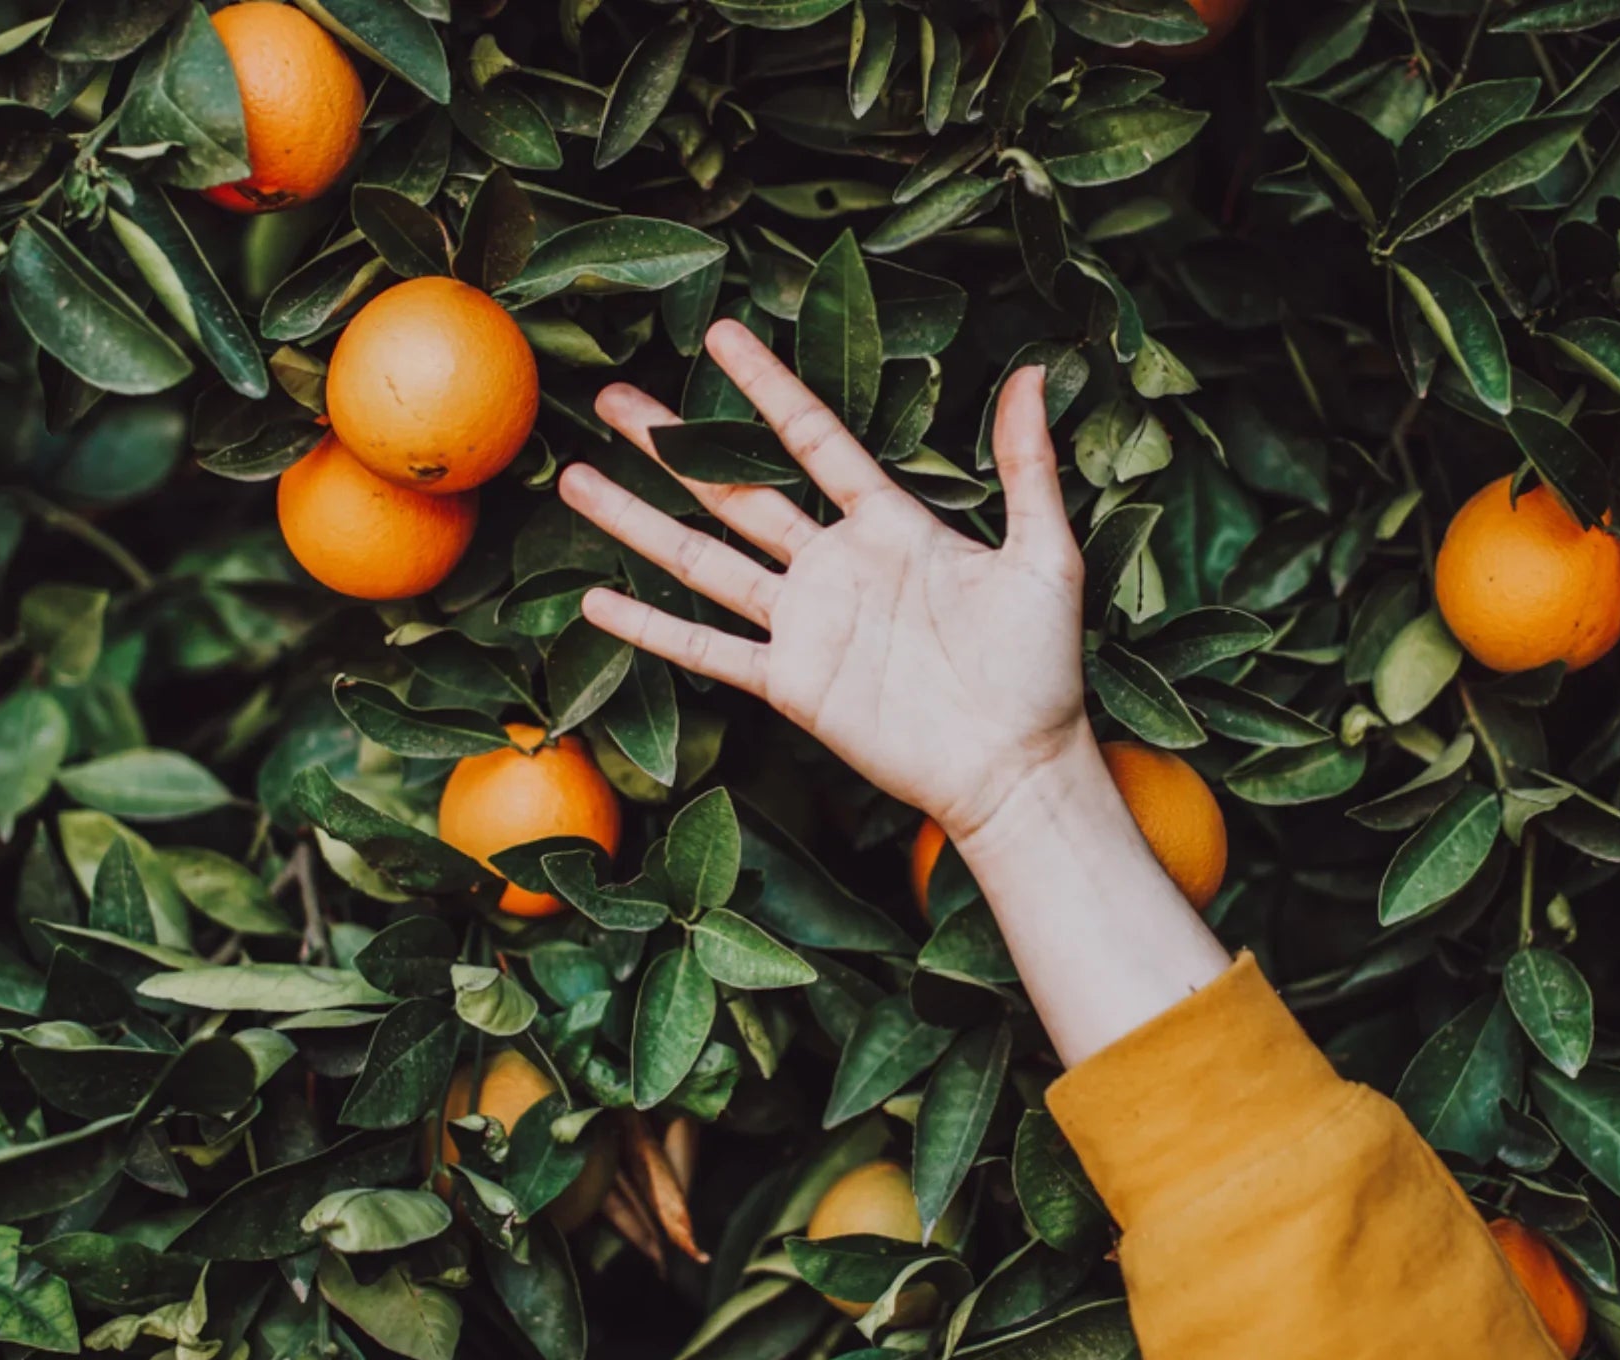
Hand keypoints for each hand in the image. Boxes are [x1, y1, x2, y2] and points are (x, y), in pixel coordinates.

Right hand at [558, 320, 1086, 840]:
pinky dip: (653, 628)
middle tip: (613, 398)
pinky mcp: (790, 684)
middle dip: (671, 443)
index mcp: (890, 525)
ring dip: (640, 520)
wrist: (1016, 764)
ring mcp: (806, 625)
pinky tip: (598, 603)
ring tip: (576, 478)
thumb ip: (1025, 467)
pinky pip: (708, 650)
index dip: (766, 389)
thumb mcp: (1043, 554)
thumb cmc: (1040, 665)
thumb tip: (1029, 373)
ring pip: (703, 560)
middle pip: (734, 489)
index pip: (812, 439)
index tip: (720, 336)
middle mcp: (834, 566)